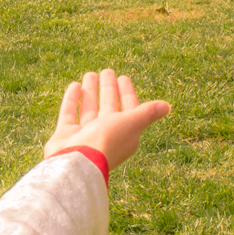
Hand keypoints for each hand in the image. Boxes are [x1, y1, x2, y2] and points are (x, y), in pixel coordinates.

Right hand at [43, 69, 169, 168]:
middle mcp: (105, 135)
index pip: (129, 109)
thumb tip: (167, 106)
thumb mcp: (131, 123)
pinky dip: (72, 100)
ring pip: (89, 109)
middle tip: (107, 71)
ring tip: (90, 74)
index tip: (123, 77)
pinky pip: (70, 114)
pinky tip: (74, 85)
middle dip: (109, 89)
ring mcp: (84, 136)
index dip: (127, 94)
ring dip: (91, 92)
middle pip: (108, 107)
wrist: (77, 163)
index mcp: (124, 134)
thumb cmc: (107, 142)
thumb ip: (147, 113)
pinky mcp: (66, 136)